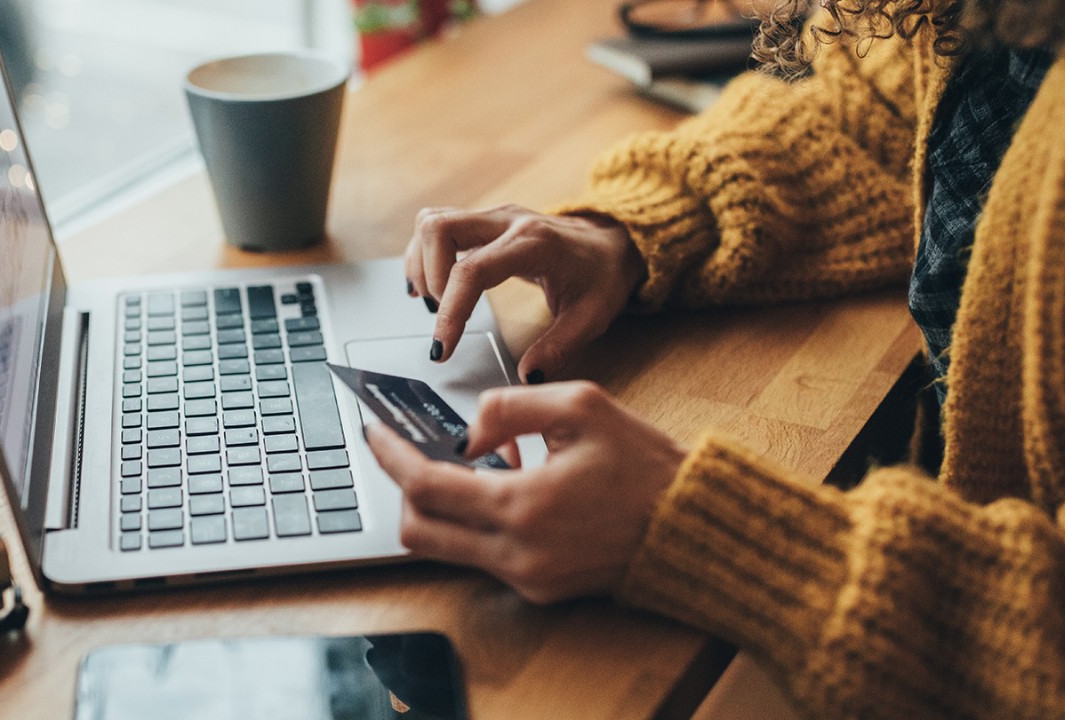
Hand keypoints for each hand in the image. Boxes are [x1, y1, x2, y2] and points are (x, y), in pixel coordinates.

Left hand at [365, 381, 687, 603]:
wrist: (691, 527)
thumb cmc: (644, 465)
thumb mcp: (581, 406)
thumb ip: (509, 407)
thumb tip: (467, 433)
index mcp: (523, 506)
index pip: (426, 486)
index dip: (391, 456)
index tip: (374, 432)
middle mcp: (517, 553)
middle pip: (418, 530)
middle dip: (403, 487)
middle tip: (409, 451)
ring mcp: (526, 578)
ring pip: (445, 548)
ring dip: (442, 505)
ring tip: (472, 464)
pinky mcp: (539, 589)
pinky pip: (481, 556)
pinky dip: (476, 521)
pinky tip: (506, 487)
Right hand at [404, 205, 645, 383]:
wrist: (612, 243)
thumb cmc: (601, 276)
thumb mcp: (592, 318)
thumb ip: (559, 348)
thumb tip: (527, 376)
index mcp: (534, 244)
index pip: (472, 271)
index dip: (450, 311)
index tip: (442, 348)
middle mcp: (507, 221)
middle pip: (439, 228)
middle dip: (428, 277)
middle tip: (441, 316)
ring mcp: (493, 216)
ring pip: (432, 222)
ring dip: (421, 264)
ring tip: (435, 302)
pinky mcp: (484, 221)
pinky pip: (438, 225)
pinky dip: (424, 255)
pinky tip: (431, 286)